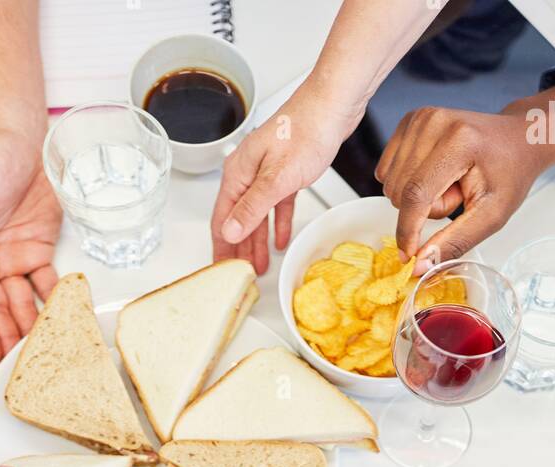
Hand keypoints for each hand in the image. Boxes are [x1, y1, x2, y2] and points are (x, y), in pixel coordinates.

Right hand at [0, 129, 60, 362]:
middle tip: (23, 362)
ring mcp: (13, 258)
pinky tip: (66, 316)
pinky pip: (46, 283)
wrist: (21, 138)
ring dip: (32, 324)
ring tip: (46, 347)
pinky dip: (55, 299)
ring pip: (22, 301)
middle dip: (8, 334)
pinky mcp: (39, 251)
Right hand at [212, 83, 355, 273]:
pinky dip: (277, 224)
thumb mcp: (276, 178)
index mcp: (238, 173)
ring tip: (258, 265)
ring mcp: (267, 172)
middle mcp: (249, 172)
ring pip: (257, 214)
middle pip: (237, 218)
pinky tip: (280, 239)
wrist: (333, 104)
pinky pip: (277, 205)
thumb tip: (230, 231)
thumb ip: (252, 207)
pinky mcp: (287, 172)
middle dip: (238, 248)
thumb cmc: (306, 130)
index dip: (222, 246)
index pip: (222, 218)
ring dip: (257, 240)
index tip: (221, 268)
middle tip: (238, 274)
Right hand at [375, 78, 554, 267]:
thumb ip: (455, 242)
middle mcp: (433, 122)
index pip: (416, 195)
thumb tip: (420, 266)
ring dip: (417, 196)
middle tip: (458, 196)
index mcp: (459, 141)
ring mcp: (418, 118)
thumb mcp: (491, 216)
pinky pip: (387, 170)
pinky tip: (435, 173)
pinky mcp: (409, 120)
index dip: (407, 231)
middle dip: (424, 209)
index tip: (407, 256)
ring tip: (450, 183)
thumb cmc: (509, 174)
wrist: (518, 139)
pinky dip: (408, 181)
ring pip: (392, 183)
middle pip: (401, 191)